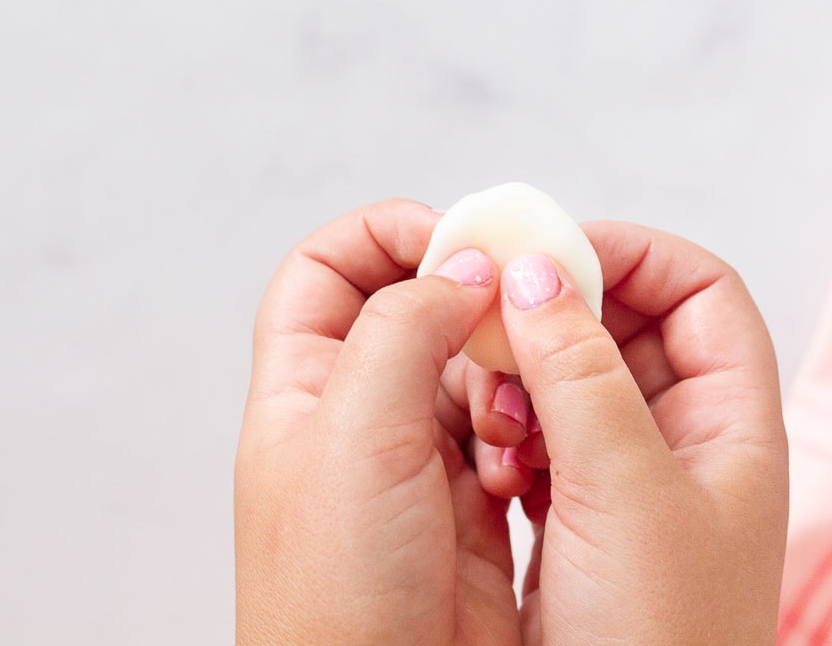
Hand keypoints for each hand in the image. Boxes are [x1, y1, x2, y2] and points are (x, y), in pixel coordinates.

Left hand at [234, 200, 522, 645]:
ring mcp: (415, 459)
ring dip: (504, 375)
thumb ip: (404, 328)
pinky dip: (527, 430)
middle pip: (415, 310)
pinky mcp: (471, 502)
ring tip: (511, 414)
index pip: (329, 267)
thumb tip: (463, 265)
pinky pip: (509, 432)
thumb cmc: (335, 595)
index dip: (388, 236)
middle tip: (520, 308)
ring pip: (472, 370)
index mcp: (304, 386)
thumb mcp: (355, 435)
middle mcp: (355, 414)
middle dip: (470, 303)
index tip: (458, 240)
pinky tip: (525, 461)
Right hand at [496, 223, 788, 644]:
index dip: (634, 254)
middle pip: (627, 326)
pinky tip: (495, 466)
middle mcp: (686, 441)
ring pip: (574, 381)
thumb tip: (539, 275)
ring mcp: (631, 478)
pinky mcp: (581, 513)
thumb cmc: (663, 643)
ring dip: (526, 381)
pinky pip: (542, 437)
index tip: (554, 251)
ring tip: (500, 418)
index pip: (701, 289)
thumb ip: (581, 376)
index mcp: (730, 422)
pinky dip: (511, 435)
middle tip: (498, 326)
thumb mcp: (627, 493)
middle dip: (559, 319)